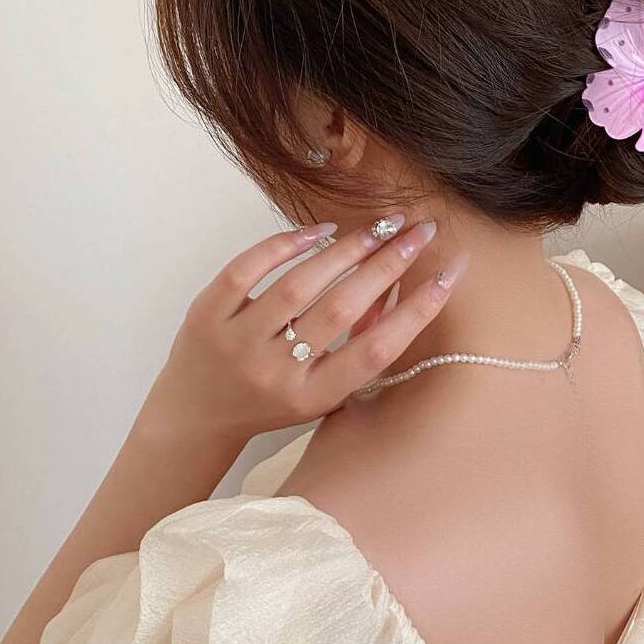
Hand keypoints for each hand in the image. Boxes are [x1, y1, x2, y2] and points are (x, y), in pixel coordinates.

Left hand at [136, 215, 466, 442]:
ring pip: (298, 285)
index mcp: (312, 397)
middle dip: (387, 264)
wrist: (194, 417)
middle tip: (419, 231)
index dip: (417, 310)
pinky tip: (320, 229)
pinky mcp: (206, 314)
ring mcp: (236, 342)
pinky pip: (248, 268)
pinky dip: (286, 243)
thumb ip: (356, 347)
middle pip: (340, 310)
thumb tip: (396, 286)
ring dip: (347, 249)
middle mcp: (275, 372)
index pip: (374, 351)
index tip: (449, 272)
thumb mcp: (320, 392)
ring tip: (380, 227)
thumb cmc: (271, 401)